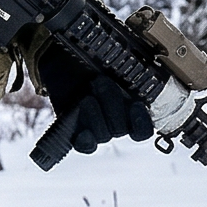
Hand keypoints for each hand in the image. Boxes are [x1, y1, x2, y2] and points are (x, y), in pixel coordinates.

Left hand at [36, 47, 154, 152]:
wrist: (65, 61)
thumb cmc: (93, 61)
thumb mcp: (112, 66)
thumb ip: (125, 76)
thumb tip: (136, 79)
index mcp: (131, 109)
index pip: (142, 130)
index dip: (141, 122)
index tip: (135, 104)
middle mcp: (116, 123)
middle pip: (120, 129)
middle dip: (111, 105)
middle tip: (100, 81)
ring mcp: (96, 129)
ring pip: (103, 135)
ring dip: (95, 114)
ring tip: (87, 96)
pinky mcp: (75, 132)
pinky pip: (85, 146)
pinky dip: (85, 141)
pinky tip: (82, 133)